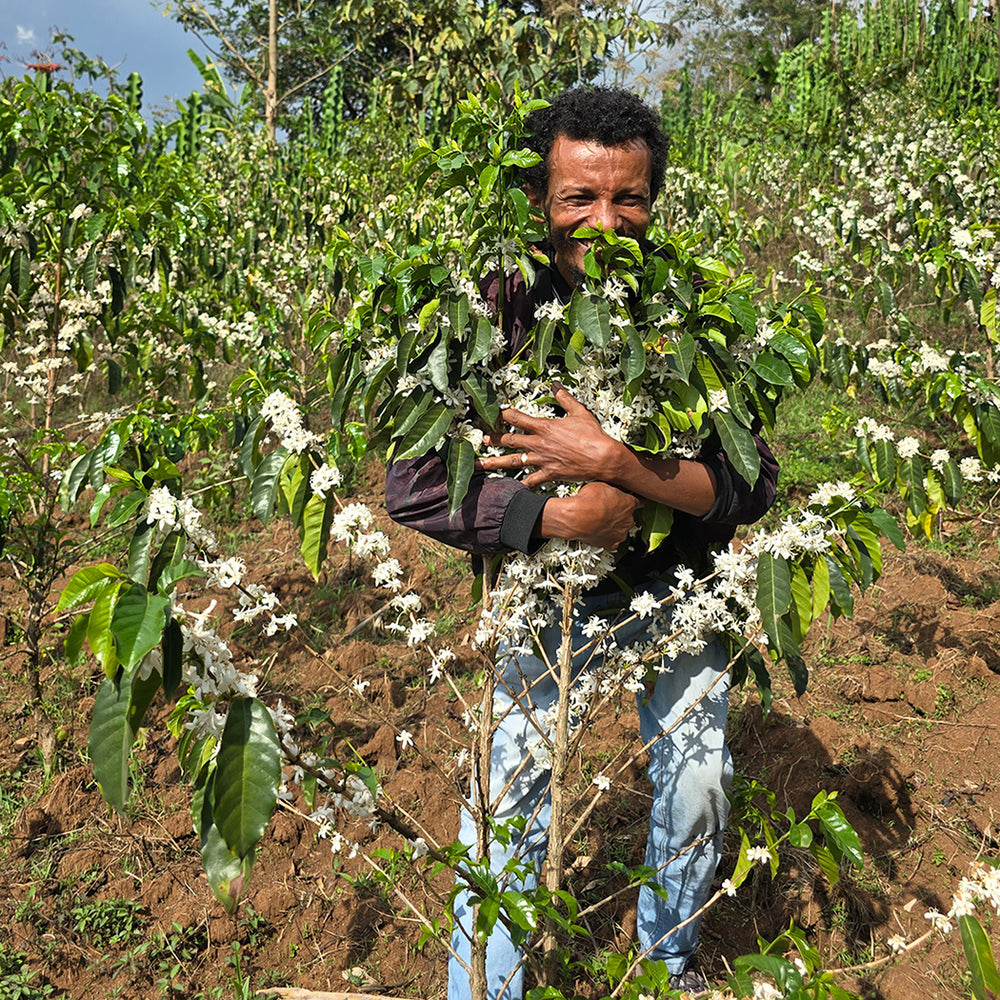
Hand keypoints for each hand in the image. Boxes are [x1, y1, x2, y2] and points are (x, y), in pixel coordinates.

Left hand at [479, 384, 622, 487]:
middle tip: (483, 439)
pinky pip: (531, 481)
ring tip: (480, 465)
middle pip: (510, 440)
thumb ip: (564, 397)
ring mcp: (542, 460)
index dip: (505, 415)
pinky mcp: (549, 474)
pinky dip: (520, 485)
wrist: (602, 457)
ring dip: (495, 463)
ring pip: (513, 462)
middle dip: (495, 439)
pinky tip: (510, 489)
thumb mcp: (579, 411)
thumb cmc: (592, 434)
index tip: (497, 414)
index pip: (517, 418)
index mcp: (544, 427)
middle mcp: (539, 444)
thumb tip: (555, 383)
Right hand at [538, 481, 641, 550]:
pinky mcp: (611, 543)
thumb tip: (610, 488)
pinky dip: (606, 537)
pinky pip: (612, 541)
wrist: (576, 518)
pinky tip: (598, 531)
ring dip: (613, 526)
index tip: (629, 500)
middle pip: (628, 516)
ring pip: (620, 529)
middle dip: (619, 514)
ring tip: (599, 520)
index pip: (639, 502)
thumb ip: (611, 489)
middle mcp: (629, 519)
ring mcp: (621, 533)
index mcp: (630, 504)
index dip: (632, 500)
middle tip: (606, 509)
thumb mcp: (602, 485)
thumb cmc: (588, 501)